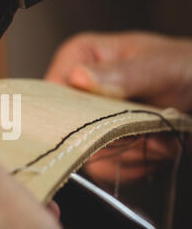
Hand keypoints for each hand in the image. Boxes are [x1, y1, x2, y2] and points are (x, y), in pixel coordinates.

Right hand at [45, 32, 191, 181]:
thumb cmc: (185, 67)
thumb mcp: (159, 66)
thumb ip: (123, 73)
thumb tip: (78, 77)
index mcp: (78, 59)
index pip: (50, 95)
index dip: (74, 115)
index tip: (109, 124)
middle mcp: (76, 92)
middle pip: (69, 131)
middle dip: (114, 139)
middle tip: (149, 133)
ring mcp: (89, 121)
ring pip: (88, 155)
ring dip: (129, 154)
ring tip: (159, 139)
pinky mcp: (102, 145)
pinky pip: (103, 169)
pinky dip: (134, 166)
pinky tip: (155, 148)